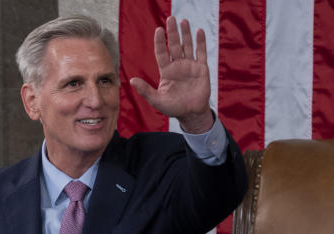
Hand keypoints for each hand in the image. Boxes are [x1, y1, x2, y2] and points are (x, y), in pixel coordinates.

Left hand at [129, 16, 213, 132]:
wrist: (191, 114)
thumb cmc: (173, 107)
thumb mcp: (157, 100)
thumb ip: (145, 90)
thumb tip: (131, 81)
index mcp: (166, 71)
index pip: (162, 53)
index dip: (160, 42)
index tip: (158, 30)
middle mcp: (177, 65)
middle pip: (174, 46)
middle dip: (172, 33)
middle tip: (170, 19)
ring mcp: (190, 66)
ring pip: (187, 46)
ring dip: (186, 34)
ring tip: (184, 21)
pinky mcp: (201, 69)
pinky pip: (201, 53)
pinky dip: (200, 43)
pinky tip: (199, 32)